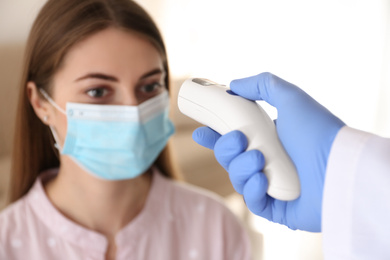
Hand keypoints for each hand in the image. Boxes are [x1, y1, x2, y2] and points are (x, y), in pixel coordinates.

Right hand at [192, 72, 344, 231]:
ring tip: (260, 161)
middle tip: (240, 140)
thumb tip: (234, 85)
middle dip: (226, 149)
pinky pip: (251, 202)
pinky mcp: (276, 208)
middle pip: (229, 159)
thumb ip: (262, 83)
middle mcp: (268, 162)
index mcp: (268, 140)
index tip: (200, 131)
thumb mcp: (291, 97)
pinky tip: (262, 182)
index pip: (233, 139)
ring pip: (237, 179)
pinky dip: (252, 191)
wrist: (339, 167)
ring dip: (242, 168)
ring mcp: (271, 186)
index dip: (214, 137)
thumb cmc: (317, 132)